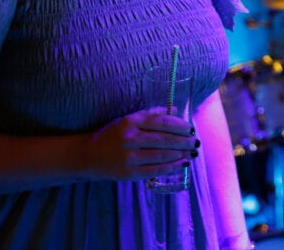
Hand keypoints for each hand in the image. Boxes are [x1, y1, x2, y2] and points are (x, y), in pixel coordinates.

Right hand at [81, 107, 198, 181]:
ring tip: (192, 152)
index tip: (190, 128)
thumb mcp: (128, 120)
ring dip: (180, 154)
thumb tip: (175, 109)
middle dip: (183, 141)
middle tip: (195, 141)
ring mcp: (129, 157)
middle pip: (164, 139)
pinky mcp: (128, 173)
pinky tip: (182, 163)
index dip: (179, 125)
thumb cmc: (112, 135)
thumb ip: (151, 114)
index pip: (161, 122)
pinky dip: (171, 167)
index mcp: (130, 122)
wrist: (88, 155)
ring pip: (161, 155)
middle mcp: (130, 139)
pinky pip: (155, 170)